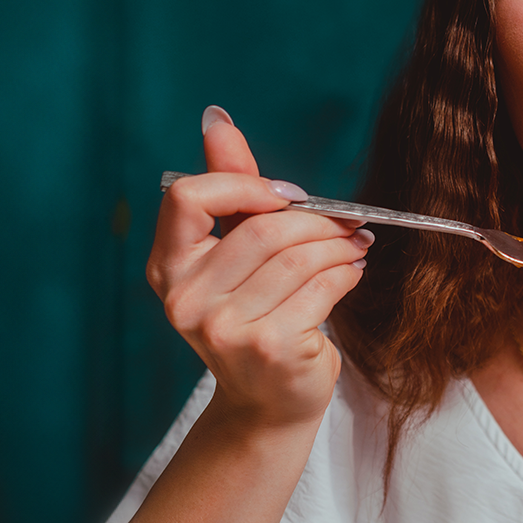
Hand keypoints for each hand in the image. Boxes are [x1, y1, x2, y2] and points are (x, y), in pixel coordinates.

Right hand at [147, 106, 371, 428]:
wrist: (269, 403)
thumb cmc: (255, 317)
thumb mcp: (234, 252)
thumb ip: (230, 187)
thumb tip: (217, 118)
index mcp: (167, 268)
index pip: (187, 197)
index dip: (243, 185)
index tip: (286, 196)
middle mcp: (185, 300)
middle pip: (261, 228)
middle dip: (316, 219)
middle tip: (348, 219)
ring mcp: (223, 328)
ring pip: (297, 257)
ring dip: (338, 244)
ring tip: (355, 244)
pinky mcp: (268, 347)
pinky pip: (320, 287)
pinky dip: (345, 272)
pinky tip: (352, 272)